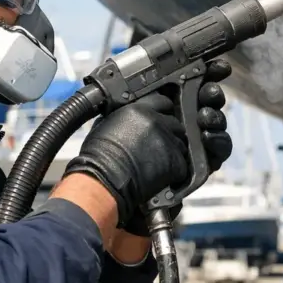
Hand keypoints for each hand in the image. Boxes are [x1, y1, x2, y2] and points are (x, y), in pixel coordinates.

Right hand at [63, 92, 187, 226]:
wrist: (104, 180)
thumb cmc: (99, 157)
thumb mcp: (106, 124)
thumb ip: (124, 116)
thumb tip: (128, 118)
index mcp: (140, 109)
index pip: (163, 102)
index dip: (163, 112)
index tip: (162, 119)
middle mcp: (156, 122)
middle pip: (175, 123)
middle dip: (169, 133)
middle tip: (159, 145)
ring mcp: (167, 141)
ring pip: (180, 144)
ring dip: (173, 151)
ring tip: (159, 162)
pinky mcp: (175, 162)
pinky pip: (182, 164)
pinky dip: (175, 171)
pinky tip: (162, 174)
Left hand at [120, 59, 232, 235]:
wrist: (118, 180)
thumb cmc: (118, 144)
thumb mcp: (129, 108)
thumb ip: (147, 90)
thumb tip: (161, 68)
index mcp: (169, 102)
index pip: (195, 82)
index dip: (209, 72)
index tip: (217, 67)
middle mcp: (185, 119)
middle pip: (210, 100)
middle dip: (213, 93)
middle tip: (209, 92)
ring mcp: (196, 140)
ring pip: (218, 123)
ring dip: (216, 117)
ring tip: (204, 116)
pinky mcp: (203, 162)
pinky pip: (220, 149)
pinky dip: (218, 141)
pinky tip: (207, 137)